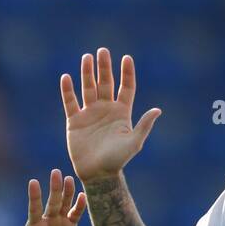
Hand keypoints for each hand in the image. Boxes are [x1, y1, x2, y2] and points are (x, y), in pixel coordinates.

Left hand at [12, 168, 87, 225]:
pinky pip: (75, 215)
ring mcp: (59, 221)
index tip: (33, 182)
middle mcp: (47, 219)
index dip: (35, 196)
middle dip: (54, 188)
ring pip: (64, 204)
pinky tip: (83, 196)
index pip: (34, 208)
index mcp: (34, 224)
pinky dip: (80, 206)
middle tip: (56, 172)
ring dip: (67, 192)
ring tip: (69, 179)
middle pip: (52, 202)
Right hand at [60, 48, 161, 184]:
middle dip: (104, 67)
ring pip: (88, 88)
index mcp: (121, 112)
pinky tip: (66, 78)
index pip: (125, 87)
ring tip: (86, 58)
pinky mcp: (75, 122)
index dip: (126, 73)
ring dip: (87, 73)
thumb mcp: (134, 142)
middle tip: (102, 51)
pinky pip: (70, 103)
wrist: (97, 174)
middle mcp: (106, 110)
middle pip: (105, 83)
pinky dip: (67, 91)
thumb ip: (144, 125)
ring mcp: (90, 114)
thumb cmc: (117, 160)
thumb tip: (158, 110)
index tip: (126, 58)